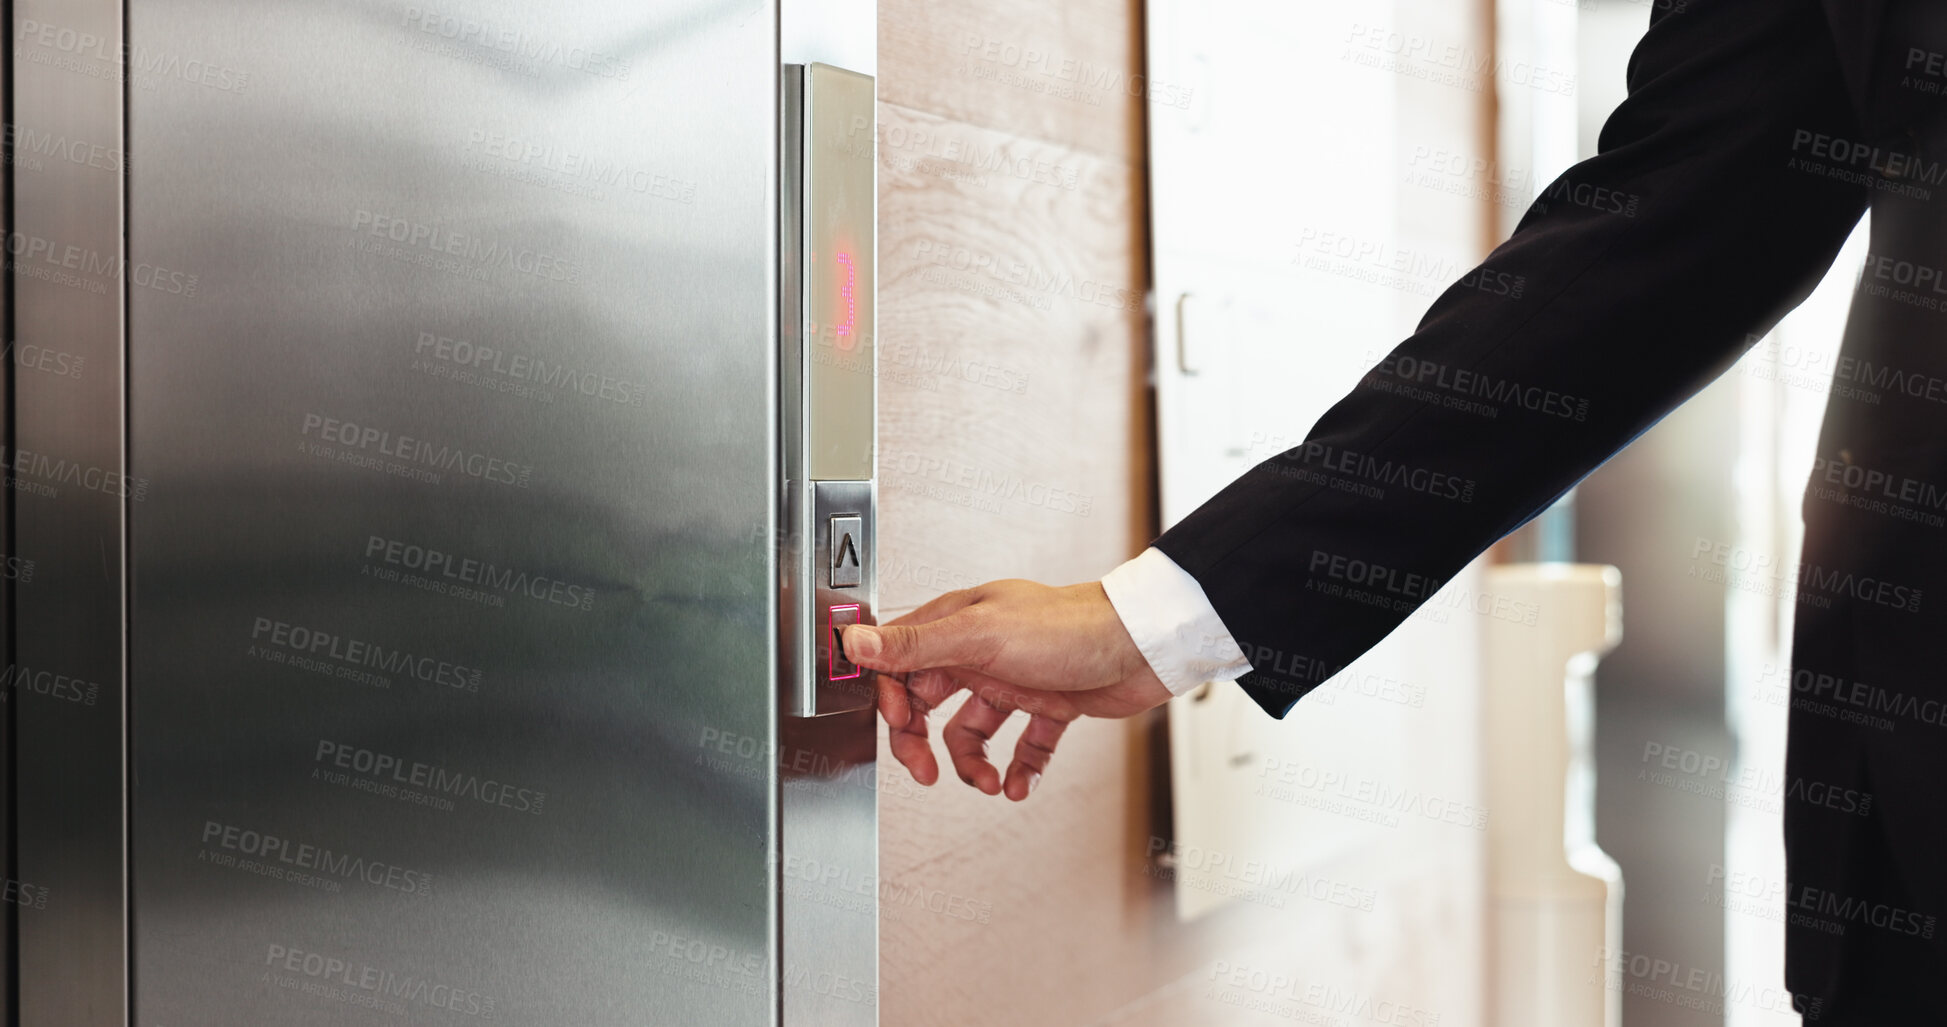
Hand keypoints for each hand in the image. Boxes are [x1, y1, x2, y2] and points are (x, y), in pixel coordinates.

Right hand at [841, 579, 1173, 800]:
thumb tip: (856, 642)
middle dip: (922, 744)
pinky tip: (1022, 783)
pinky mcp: (1048, 704)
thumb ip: (915, 644)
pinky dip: (1019, 768)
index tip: (897, 727)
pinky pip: (1021, 745)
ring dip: (974, 765)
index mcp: (956, 625)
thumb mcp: (980, 636)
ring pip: (971, 732)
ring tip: (990, 783)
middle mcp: (980, 651)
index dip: (890, 699)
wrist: (1144, 644)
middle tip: (927, 774)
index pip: (899, 664)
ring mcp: (1013, 679)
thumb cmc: (1070, 626)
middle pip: (928, 703)